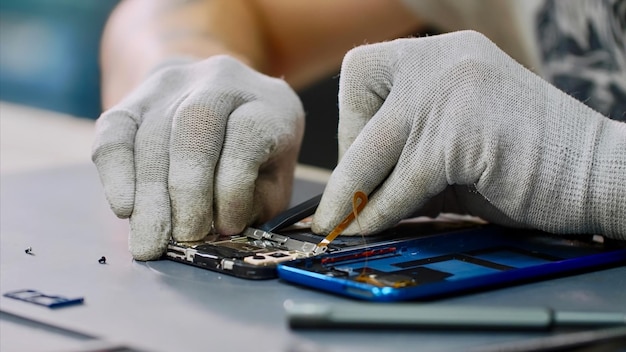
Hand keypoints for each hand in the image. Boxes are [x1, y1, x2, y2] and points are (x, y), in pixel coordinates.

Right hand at [92, 56, 303, 259]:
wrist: (223, 100)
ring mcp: (175, 83)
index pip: (247, 135)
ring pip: (152, 133)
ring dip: (149, 195)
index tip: (227, 227)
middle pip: (194, 126)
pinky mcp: (136, 96)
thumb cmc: (257, 156)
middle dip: (186, 191)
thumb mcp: (274, 179)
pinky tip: (124, 208)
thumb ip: (255, 202)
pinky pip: (115, 130)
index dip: (233, 186)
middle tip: (182, 238)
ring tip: (149, 241)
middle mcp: (223, 80)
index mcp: (269, 103)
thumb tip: (219, 231)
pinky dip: (116, 172)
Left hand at [312, 31, 624, 238]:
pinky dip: (384, 209)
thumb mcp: (451, 145)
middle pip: (358, 97)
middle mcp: (443, 57)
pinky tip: (377, 226)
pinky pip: (402, 177)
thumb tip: (350, 192)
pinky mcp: (461, 133)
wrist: (596, 175)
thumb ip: (405, 154)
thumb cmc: (524, 165)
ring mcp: (452, 89)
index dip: (353, 118)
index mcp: (442, 53)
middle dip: (347, 155)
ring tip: (347, 225)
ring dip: (354, 194)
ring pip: (374, 146)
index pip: (362, 70)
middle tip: (345, 200)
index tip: (362, 158)